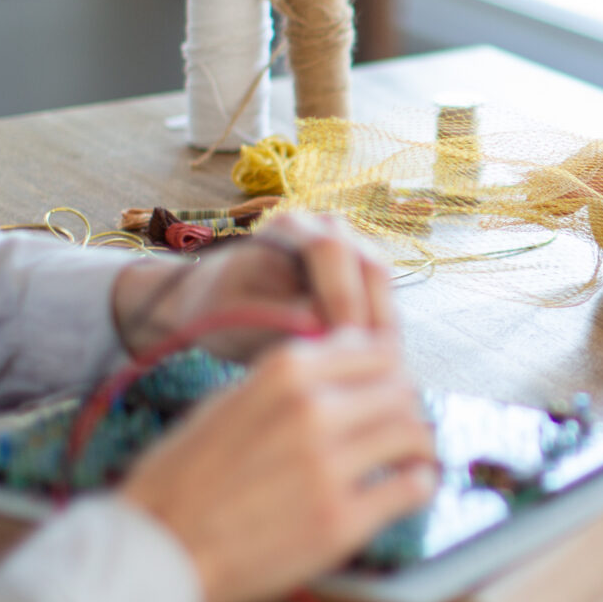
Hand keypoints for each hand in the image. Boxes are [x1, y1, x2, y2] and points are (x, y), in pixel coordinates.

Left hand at [112, 211, 399, 361]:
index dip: (342, 299)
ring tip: (369, 375)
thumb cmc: (219, 309)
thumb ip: (275, 316)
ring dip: (382, 330)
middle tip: (365, 368)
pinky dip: (379, 337)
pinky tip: (370, 371)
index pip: (332, 253)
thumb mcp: (234, 314)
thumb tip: (321, 324)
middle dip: (371, 319)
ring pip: (385, 290)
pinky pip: (383, 306)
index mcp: (291, 226)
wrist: (217, 304)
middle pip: (372, 267)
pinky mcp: (363, 280)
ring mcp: (351, 250)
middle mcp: (329, 229)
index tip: (338, 348)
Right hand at [120, 329, 437, 601]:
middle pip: (400, 390)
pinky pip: (411, 488)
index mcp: (284, 372)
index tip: (386, 391)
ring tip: (411, 460)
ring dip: (418, 446)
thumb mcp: (227, 401)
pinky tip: (407, 491)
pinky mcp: (341, 521)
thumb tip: (341, 363)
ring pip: (413, 434)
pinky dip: (418, 486)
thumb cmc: (181, 480)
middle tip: (400, 429)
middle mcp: (313, 410)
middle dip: (405, 408)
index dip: (387, 372)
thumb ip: (286, 380)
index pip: (374, 351)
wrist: (157, 550)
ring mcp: (330, 466)